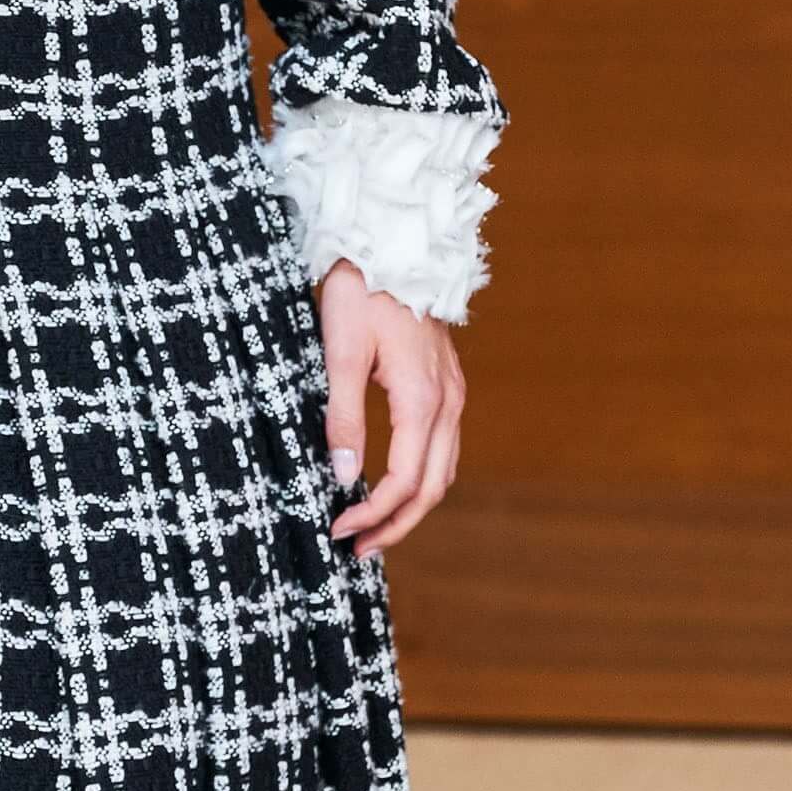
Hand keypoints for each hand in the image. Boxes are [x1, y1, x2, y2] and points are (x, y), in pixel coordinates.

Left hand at [317, 263, 464, 554]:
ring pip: (444, 469)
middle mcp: (448, 402)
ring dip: (412, 505)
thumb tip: (344, 476)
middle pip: (432, 487)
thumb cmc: (362, 290)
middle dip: (396, 524)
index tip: (338, 529)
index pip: (404, 480)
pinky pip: (444, 446)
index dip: (373, 514)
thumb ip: (343, 416)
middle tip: (356, 549)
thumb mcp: (340, 352)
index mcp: (422, 399)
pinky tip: (394, 483)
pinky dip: (422, 476)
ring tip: (374, 527)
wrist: (394, 241)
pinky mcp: (448, 383)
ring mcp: (453, 392)